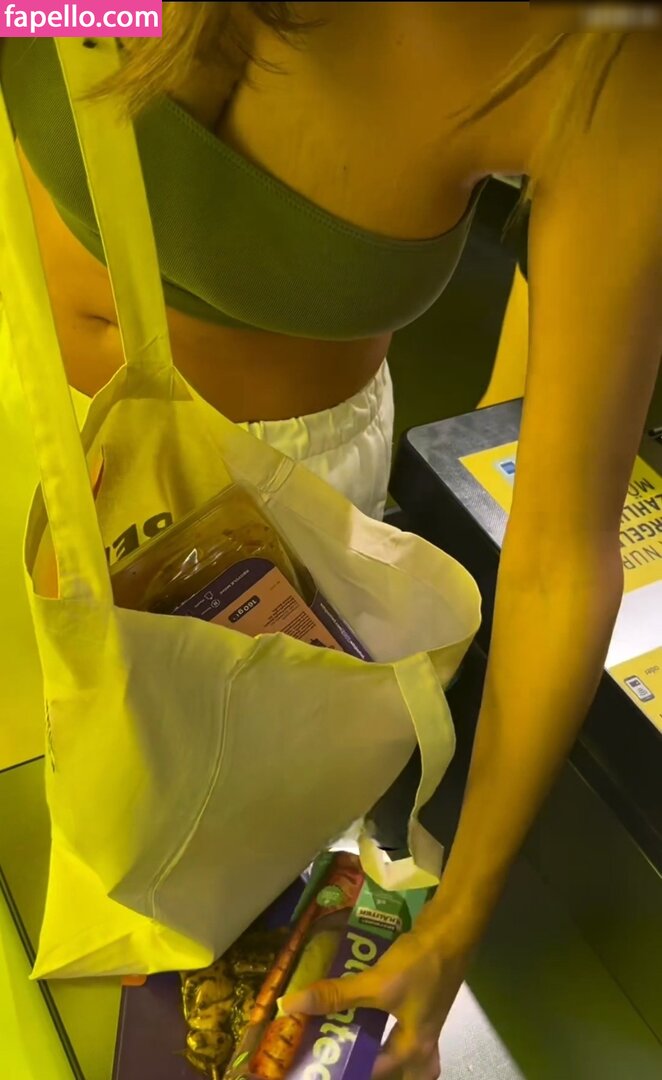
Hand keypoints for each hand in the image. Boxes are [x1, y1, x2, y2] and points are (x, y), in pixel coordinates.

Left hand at [281, 924, 470, 1078]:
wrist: (452, 930)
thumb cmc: (420, 964)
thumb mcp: (376, 983)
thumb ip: (336, 995)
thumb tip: (291, 1006)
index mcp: (413, 1047)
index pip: (377, 1071)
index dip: (348, 1067)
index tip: (322, 1061)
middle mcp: (423, 1040)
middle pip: (405, 1072)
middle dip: (379, 1069)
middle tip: (346, 1056)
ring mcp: (427, 1019)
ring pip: (407, 1051)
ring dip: (385, 1050)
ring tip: (357, 1040)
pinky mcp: (425, 999)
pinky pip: (404, 1024)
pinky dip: (386, 1023)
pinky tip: (370, 1008)